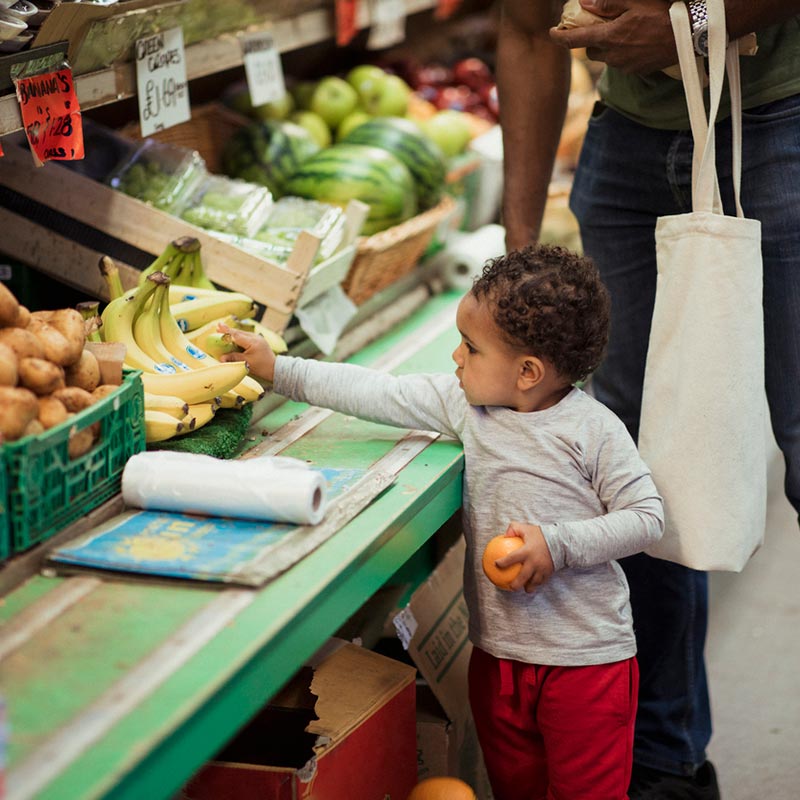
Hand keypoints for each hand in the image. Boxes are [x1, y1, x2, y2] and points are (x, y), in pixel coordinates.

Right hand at [218, 324, 276, 381]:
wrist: (274, 369)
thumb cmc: (261, 367)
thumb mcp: (246, 363)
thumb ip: (233, 358)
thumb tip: (221, 358)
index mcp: (252, 342)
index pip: (237, 335)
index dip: (227, 331)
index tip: (219, 325)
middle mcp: (255, 337)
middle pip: (239, 333)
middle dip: (228, 331)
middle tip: (218, 327)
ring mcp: (258, 338)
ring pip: (242, 334)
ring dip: (233, 333)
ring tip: (223, 331)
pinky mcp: (258, 341)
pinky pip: (246, 337)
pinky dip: (239, 337)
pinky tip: (233, 338)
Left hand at [494, 522, 554, 592]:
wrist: (562, 541)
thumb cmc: (541, 534)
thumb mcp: (526, 528)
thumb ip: (514, 529)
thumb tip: (504, 535)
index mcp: (527, 551)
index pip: (511, 558)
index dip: (503, 562)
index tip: (496, 565)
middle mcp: (534, 562)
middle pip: (523, 577)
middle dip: (515, 584)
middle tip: (510, 586)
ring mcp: (542, 569)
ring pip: (533, 583)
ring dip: (528, 587)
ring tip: (524, 588)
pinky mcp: (549, 572)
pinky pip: (541, 581)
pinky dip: (537, 584)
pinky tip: (533, 584)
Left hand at [550, 0, 677, 74]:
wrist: (688, 35)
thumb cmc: (662, 13)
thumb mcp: (635, 1)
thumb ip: (607, 3)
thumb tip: (584, 3)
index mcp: (609, 37)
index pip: (575, 40)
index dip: (560, 37)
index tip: (551, 33)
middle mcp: (612, 56)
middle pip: (590, 51)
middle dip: (590, 40)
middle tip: (599, 27)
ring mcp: (624, 66)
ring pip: (606, 58)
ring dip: (608, 47)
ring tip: (623, 33)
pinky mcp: (636, 72)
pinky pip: (622, 63)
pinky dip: (622, 54)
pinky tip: (636, 43)